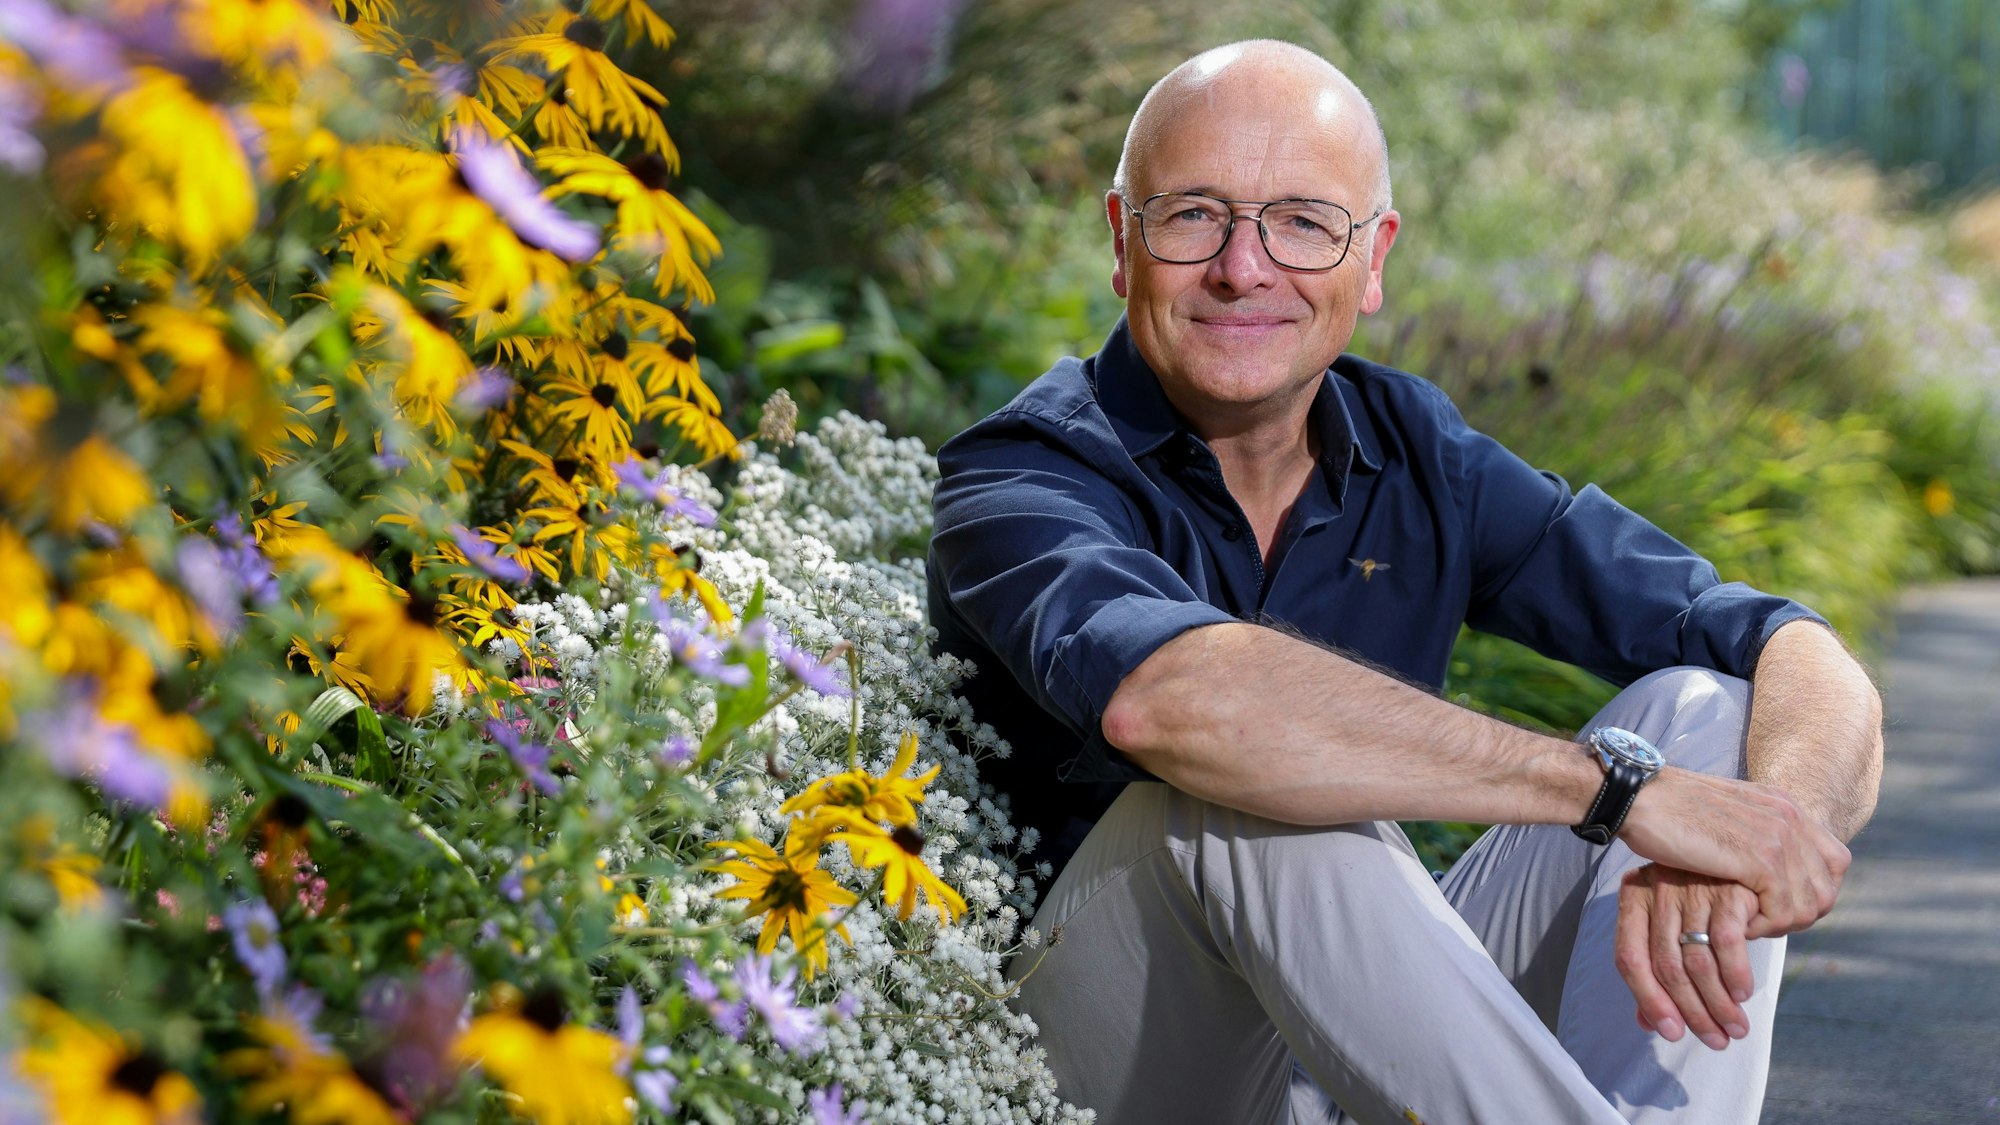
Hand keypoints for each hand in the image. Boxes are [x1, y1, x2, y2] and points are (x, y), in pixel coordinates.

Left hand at [1615, 864, 1757, 1049]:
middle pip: (1666, 968)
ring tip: (1735, 1027)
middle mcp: (1656, 892)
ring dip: (1718, 1004)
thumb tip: (1647, 1023)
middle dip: (1693, 1013)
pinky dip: (1736, 974)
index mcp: (1633, 897)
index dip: (1648, 1000)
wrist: (1739, 836)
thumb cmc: (1698, 888)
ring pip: (1698, 962)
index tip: (1670, 1033)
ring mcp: (1692, 889)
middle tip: (1716, 1040)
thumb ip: (1655, 967)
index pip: (1630, 959)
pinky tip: (1743, 993)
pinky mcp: (1728, 888)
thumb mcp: (1669, 918)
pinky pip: (1728, 942)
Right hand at [1616, 767, 1849, 937]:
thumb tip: (1772, 872)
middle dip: (1799, 915)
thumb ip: (1756, 834)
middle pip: (1827, 887)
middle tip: (1763, 921)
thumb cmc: (1667, 811)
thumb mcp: (1728, 816)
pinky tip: (1738, 923)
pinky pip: (1782, 911)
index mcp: (1784, 805)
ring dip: (1779, 925)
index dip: (1815, 890)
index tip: (1781, 903)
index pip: (1836, 860)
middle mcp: (1790, 817)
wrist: (1641, 797)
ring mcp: (1778, 836)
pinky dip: (1762, 926)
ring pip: (1809, 905)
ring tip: (1748, 924)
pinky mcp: (1760, 859)